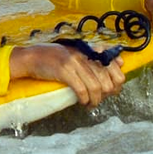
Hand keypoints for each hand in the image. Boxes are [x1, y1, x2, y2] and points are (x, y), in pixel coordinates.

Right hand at [10, 44, 124, 106]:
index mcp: (90, 49)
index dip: (116, 81)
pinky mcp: (64, 70)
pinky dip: (84, 99)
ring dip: (95, 100)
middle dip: (106, 94)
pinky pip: (81, 89)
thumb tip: (121, 62)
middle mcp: (84, 54)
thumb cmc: (54, 57)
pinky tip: (82, 102)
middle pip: (107, 80)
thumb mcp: (77, 53)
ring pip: (96, 87)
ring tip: (91, 104)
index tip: (111, 90)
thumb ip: (97, 57)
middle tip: (100, 99)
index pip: (115, 66)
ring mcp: (74, 62)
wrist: (31, 57)